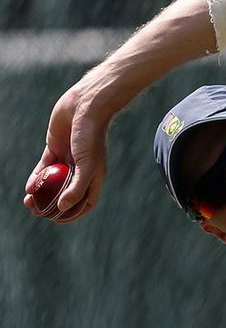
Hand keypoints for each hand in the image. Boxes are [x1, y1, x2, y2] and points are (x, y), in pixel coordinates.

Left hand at [24, 80, 110, 222]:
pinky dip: (37, 177)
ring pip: (53, 182)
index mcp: (95, 176)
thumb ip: (77, 188)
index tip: (58, 220)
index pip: (86, 201)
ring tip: (29, 202)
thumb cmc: (91, 136)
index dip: (74, 213)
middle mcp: (82, 169)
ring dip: (41, 193)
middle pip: (66, 193)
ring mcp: (68, 159)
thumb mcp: (87, 165)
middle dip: (52, 205)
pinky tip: (29, 187)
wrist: (87, 106)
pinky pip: (44, 167)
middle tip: (38, 212)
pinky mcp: (55, 147)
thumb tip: (63, 207)